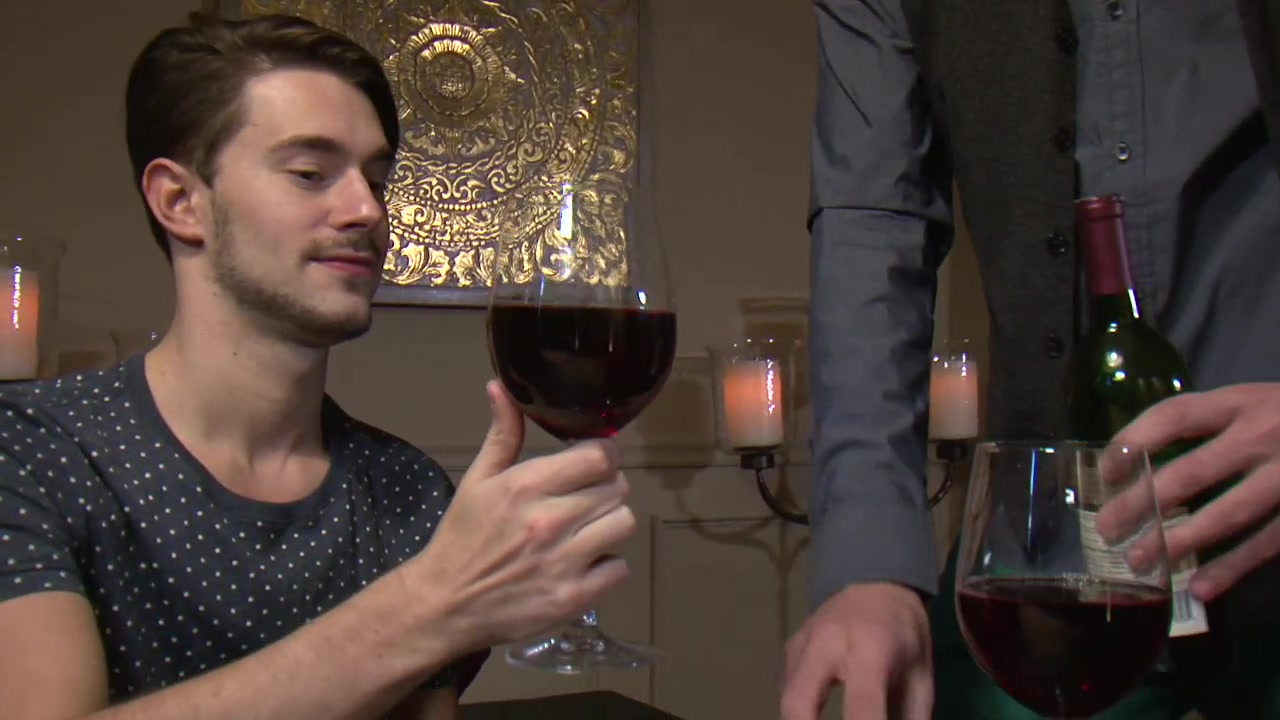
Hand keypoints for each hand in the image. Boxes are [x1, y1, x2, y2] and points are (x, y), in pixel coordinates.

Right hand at [411, 380, 635, 648]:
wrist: (444, 603)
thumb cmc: (463, 537)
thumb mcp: (477, 480)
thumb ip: (502, 434)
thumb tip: (501, 387)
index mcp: (527, 485)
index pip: (600, 456)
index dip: (603, 455)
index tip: (593, 462)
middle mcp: (550, 520)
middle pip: (618, 488)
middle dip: (605, 489)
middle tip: (584, 499)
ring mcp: (564, 562)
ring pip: (624, 524)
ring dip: (609, 525)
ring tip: (586, 530)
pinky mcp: (573, 599)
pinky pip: (620, 569)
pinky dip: (607, 567)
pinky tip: (583, 564)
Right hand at [780, 583, 931, 719]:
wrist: (875, 584)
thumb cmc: (904, 635)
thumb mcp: (921, 679)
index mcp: (871, 649)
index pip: (862, 707)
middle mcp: (826, 643)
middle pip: (797, 702)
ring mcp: (800, 645)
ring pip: (786, 700)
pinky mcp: (787, 651)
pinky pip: (786, 692)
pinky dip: (799, 715)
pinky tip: (815, 719)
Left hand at [1099, 383, 1279, 600]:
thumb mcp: (1253, 401)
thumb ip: (1211, 422)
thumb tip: (1139, 459)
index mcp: (1241, 401)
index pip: (1174, 417)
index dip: (1134, 441)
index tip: (1107, 471)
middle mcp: (1264, 435)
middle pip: (1192, 472)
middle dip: (1142, 504)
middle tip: (1107, 529)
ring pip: (1227, 514)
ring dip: (1179, 541)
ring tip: (1139, 562)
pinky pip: (1268, 542)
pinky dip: (1233, 568)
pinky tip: (1200, 588)